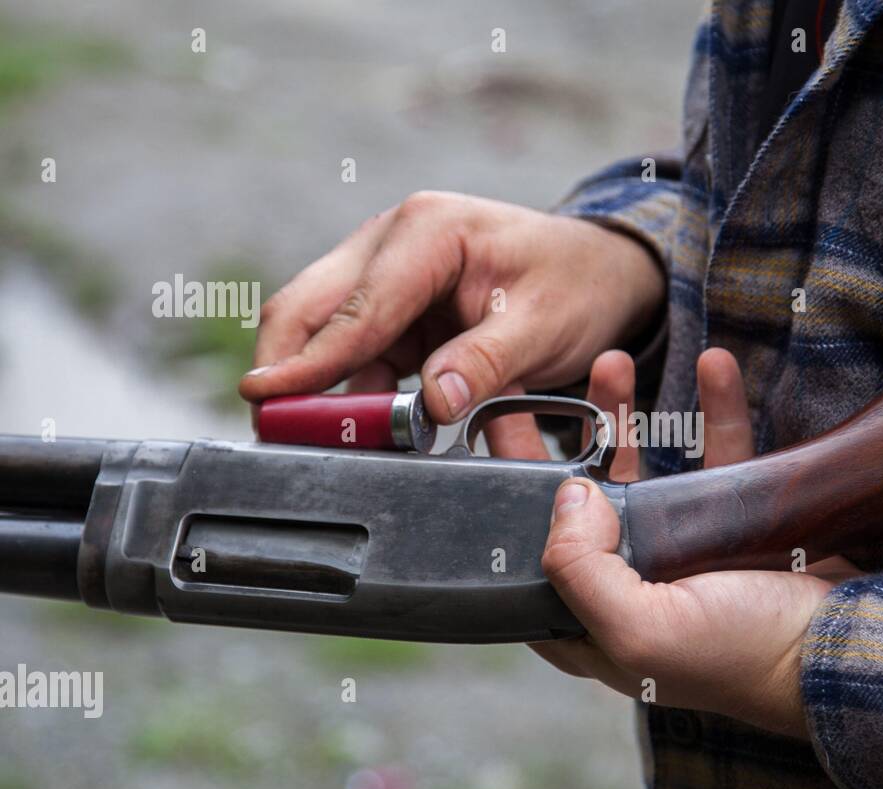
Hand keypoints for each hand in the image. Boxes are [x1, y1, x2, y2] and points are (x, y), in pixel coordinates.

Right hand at [238, 192, 664, 423]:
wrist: (600, 271)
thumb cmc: (577, 285)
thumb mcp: (546, 327)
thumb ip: (488, 362)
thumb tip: (434, 404)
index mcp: (428, 231)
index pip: (356, 306)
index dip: (309, 360)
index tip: (264, 398)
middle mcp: (392, 240)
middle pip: (311, 306)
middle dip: (286, 369)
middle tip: (268, 431)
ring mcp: (386, 270)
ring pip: (323, 331)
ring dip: (313, 387)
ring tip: (306, 443)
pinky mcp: (393, 307)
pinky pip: (353, 351)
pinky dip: (346, 389)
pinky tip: (352, 429)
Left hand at [507, 347, 853, 738]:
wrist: (845, 645)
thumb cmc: (744, 657)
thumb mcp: (642, 631)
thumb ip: (582, 572)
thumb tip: (566, 496)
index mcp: (592, 623)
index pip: (526, 559)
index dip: (501, 504)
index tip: (487, 437)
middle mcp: (627, 586)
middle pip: (575, 504)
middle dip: (555, 441)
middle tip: (532, 385)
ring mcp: (677, 552)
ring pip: (638, 471)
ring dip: (624, 415)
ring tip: (614, 361)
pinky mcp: (728, 523)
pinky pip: (711, 455)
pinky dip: (711, 411)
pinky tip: (711, 367)